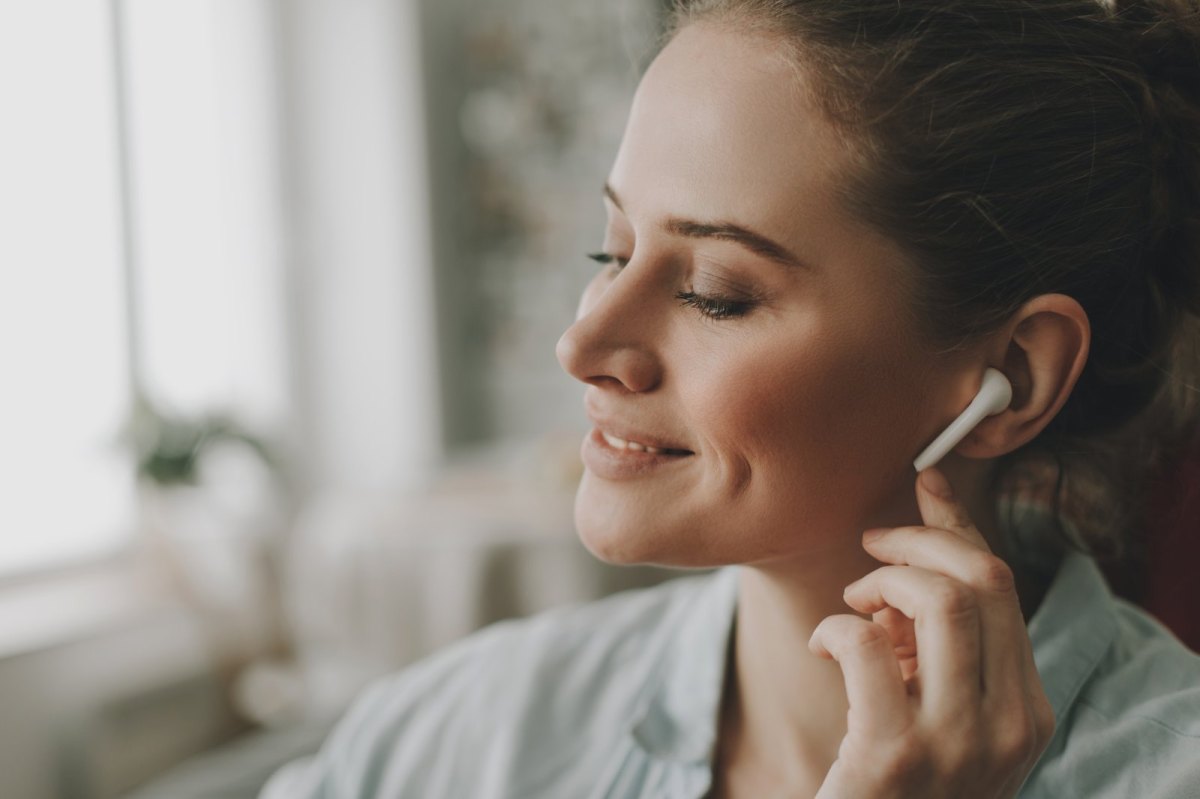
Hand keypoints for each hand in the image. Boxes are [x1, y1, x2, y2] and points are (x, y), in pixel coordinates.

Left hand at [807, 466, 1055, 798]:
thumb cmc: (892, 781)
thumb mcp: (938, 712)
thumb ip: (939, 649)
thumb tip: (906, 561)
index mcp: (1027, 711)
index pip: (1005, 587)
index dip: (959, 525)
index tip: (925, 482)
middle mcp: (1010, 727)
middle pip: (983, 579)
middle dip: (918, 539)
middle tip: (871, 547)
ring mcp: (959, 745)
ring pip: (938, 599)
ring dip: (881, 580)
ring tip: (852, 604)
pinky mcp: (895, 758)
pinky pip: (867, 644)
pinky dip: (836, 627)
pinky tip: (823, 646)